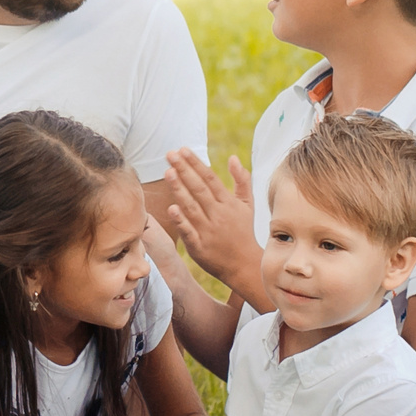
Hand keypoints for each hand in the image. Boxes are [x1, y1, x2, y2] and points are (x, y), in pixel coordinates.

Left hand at [164, 148, 261, 296]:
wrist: (245, 266)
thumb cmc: (244, 231)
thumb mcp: (247, 205)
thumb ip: (241, 180)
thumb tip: (233, 157)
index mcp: (228, 203)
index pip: (210, 178)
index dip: (195, 163)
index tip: (182, 149)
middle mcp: (218, 215)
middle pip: (199, 189)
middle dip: (184, 170)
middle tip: (170, 154)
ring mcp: (208, 231)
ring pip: (192, 207)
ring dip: (179, 189)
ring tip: (168, 172)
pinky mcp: (199, 247)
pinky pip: (189, 232)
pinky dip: (181, 221)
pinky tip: (171, 208)